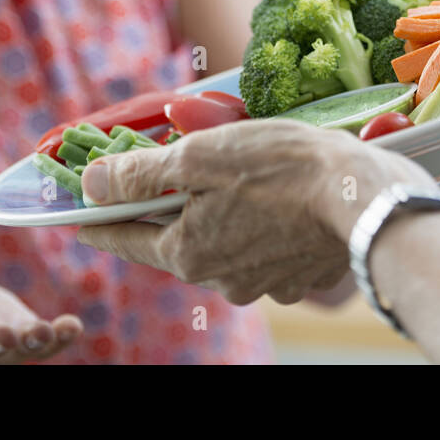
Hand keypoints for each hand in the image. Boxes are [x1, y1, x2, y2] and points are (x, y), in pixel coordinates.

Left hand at [76, 119, 435, 303]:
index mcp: (187, 253)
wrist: (365, 197)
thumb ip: (140, 174)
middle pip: (176, 239)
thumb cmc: (281, 168)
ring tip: (236, 174)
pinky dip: (260, 221)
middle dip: (168, 207)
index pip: (123, 238)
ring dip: (219, 211)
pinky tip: (276, 194)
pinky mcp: (299, 274)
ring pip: (223, 241)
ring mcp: (263, 281)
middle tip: (167, 171)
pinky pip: (264, 245)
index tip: (75, 212)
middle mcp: (220, 278)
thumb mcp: (199, 157)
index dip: (96, 218)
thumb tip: (90, 184)